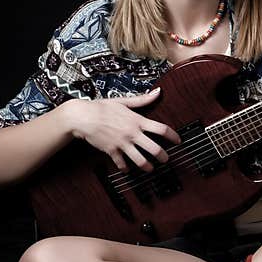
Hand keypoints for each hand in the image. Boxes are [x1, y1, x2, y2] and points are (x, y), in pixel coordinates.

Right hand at [63, 88, 181, 172]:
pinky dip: (125, 168)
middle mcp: (132, 133)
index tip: (178, 141)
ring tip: (150, 169)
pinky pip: (121, 163)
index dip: (173, 136)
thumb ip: (142, 100)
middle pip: (155, 149)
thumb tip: (158, 92)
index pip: (162, 129)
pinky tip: (127, 169)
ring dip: (147, 166)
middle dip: (163, 156)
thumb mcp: (124, 101)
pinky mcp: (112, 151)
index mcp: (137, 121)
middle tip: (166, 159)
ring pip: (140, 160)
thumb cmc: (102, 107)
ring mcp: (122, 143)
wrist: (82, 116)